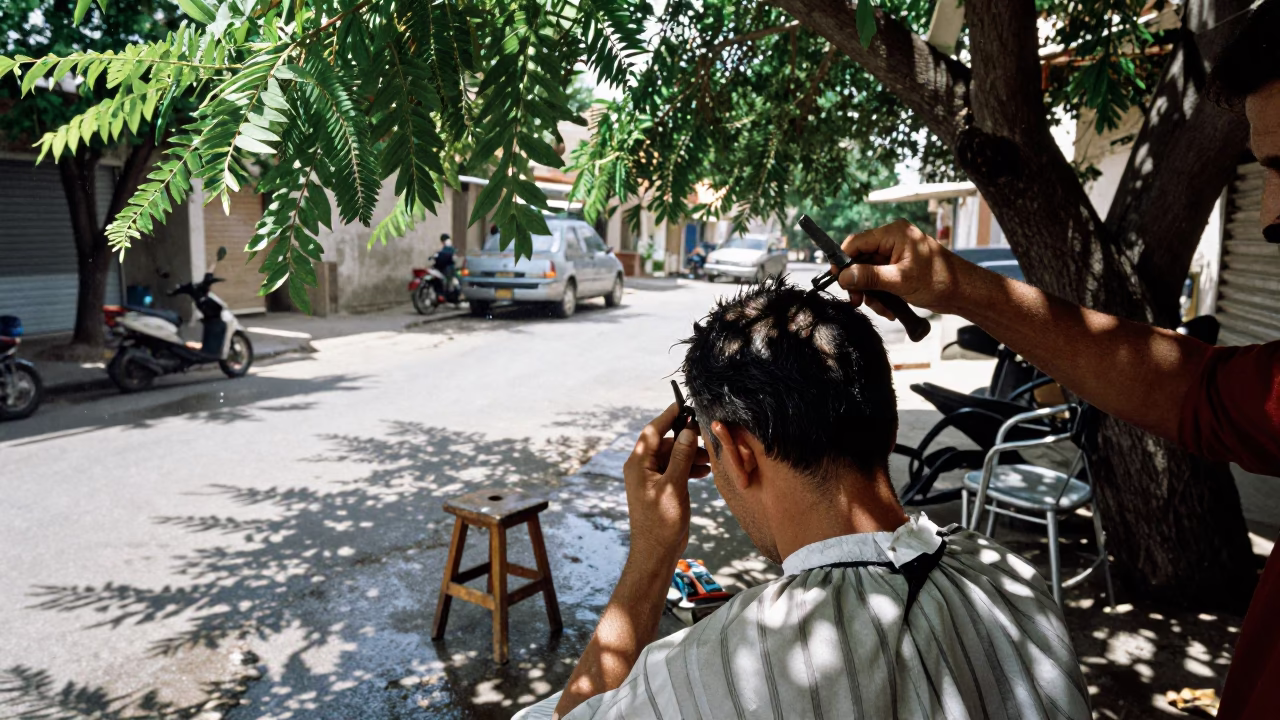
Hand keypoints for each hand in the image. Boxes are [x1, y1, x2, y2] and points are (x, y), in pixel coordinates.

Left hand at [622, 403, 710, 570]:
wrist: (656, 552)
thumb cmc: (661, 521)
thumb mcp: (674, 486)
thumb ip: (681, 457)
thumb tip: (687, 431)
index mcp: (638, 464)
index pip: (653, 431)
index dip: (669, 416)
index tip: (685, 405)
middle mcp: (642, 468)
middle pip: (666, 443)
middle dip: (687, 441)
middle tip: (707, 438)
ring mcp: (652, 479)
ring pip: (673, 457)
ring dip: (691, 455)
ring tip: (711, 459)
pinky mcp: (662, 489)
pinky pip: (676, 470)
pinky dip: (689, 468)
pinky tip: (705, 472)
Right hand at [832, 219, 965, 318]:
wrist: (963, 292)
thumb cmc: (938, 280)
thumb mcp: (900, 280)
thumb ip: (870, 277)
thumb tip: (844, 276)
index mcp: (893, 233)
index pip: (856, 242)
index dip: (844, 261)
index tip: (838, 280)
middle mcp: (892, 240)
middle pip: (861, 260)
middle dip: (859, 283)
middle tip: (858, 302)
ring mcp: (896, 255)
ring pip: (869, 273)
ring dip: (871, 293)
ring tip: (883, 309)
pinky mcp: (899, 268)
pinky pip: (880, 279)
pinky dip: (881, 295)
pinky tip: (890, 308)